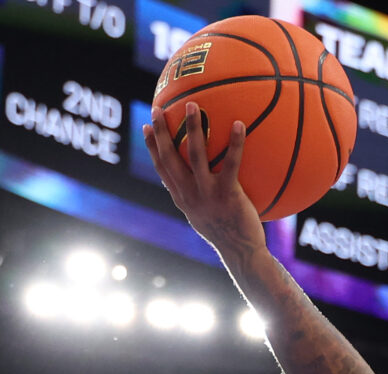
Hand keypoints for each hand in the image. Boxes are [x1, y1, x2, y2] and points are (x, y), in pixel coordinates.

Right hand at [141, 102, 266, 256]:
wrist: (242, 253)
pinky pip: (231, 164)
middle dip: (161, 132)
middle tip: (158, 109)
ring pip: (195, 156)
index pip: (162, 169)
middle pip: (169, 158)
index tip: (146, 126)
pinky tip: (239, 124)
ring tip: (193, 105)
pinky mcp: (228, 195)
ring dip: (192, 128)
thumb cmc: (228, 233)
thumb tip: (203, 178)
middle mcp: (189, 195)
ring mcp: (207, 194)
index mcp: (182, 198)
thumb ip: (200, 195)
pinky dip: (235, 143)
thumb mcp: (207, 215)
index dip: (152, 147)